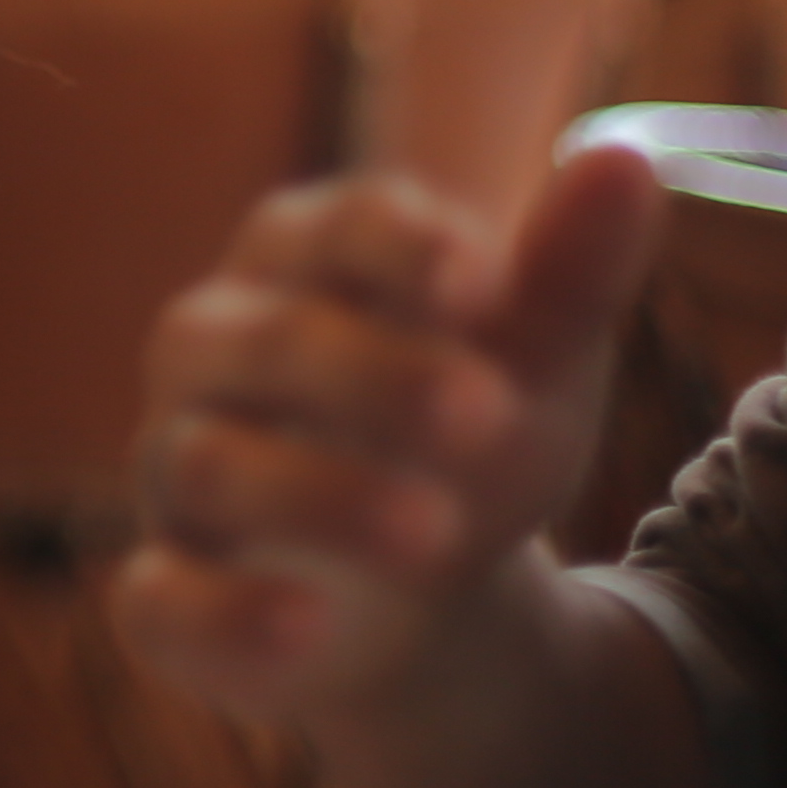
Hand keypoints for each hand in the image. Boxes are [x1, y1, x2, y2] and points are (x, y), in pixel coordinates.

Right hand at [114, 147, 665, 727]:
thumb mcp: (536, 358)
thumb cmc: (467, 432)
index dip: (397, 248)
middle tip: (488, 414)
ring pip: (209, 463)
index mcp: (297, 264)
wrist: (424, 591)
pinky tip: (310, 626)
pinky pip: (159, 600)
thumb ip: (571, 271)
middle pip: (265, 342)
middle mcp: (213, 353)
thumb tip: (627, 162)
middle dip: (373, 375)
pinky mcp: (168, 593)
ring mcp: (178, 470)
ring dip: (319, 494)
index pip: (327, 228)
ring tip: (438, 534)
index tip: (488, 282)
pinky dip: (224, 613)